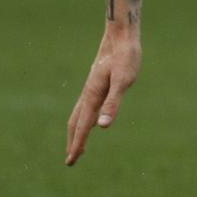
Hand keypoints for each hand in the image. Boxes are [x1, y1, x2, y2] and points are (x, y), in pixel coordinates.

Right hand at [65, 27, 140, 165]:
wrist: (120, 35)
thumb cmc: (125, 57)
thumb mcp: (123, 81)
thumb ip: (113, 103)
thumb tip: (102, 126)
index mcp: (92, 97)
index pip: (82, 126)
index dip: (77, 144)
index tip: (71, 161)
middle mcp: (88, 94)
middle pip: (76, 123)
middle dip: (73, 142)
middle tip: (71, 160)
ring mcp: (92, 89)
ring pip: (79, 115)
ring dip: (77, 131)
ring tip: (79, 146)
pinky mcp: (97, 84)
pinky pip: (86, 107)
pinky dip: (84, 119)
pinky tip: (91, 121)